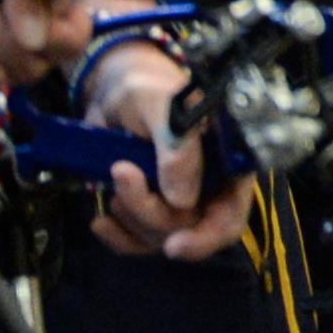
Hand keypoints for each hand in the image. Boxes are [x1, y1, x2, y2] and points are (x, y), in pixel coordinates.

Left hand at [74, 41, 259, 262]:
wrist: (112, 93)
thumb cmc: (145, 88)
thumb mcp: (159, 104)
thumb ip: (176, 145)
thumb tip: (183, 200)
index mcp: (227, 160)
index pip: (232, 214)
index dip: (208, 236)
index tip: (174, 245)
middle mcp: (210, 187)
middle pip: (190, 230)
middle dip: (152, 212)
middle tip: (122, 173)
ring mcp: (179, 203)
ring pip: (160, 237)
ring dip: (132, 214)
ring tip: (115, 173)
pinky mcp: (151, 211)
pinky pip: (136, 243)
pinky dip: (116, 236)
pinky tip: (100, 219)